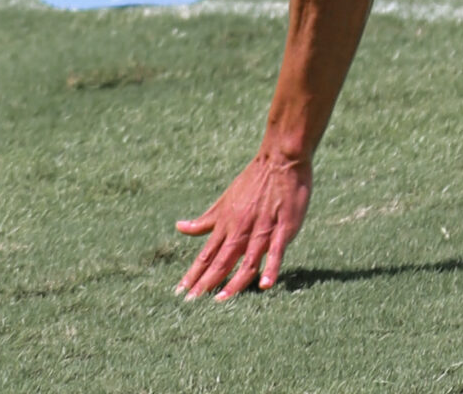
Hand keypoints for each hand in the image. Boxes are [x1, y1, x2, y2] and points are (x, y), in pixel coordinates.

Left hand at [175, 146, 311, 299]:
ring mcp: (262, 230)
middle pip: (221, 260)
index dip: (193, 274)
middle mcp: (241, 230)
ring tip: (221, 300)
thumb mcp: (224, 200)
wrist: (280, 160)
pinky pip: (276, 252)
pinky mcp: (283, 229)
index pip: (206, 254)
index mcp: (226, 224)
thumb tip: (180, 228)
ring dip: (234, 281)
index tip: (180, 293)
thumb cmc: (252, 181)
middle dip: (206, 282)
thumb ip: (205, 220)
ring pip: (246, 261)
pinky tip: (264, 285)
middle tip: (191, 302)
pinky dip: (270, 268)